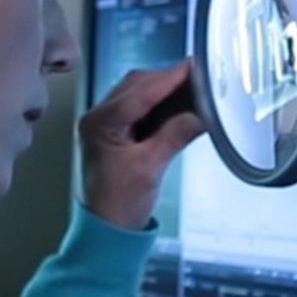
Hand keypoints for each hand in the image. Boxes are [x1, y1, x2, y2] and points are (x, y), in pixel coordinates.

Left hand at [79, 60, 206, 229]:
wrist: (108, 228)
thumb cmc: (118, 204)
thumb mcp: (150, 168)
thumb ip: (175, 136)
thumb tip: (199, 114)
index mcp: (99, 124)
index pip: (138, 93)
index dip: (169, 79)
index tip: (192, 68)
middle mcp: (97, 118)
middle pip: (135, 85)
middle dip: (167, 80)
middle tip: (197, 77)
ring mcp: (105, 124)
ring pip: (136, 92)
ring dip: (162, 89)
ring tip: (191, 88)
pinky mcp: (115, 131)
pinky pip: (137, 106)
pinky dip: (158, 102)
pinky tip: (177, 104)